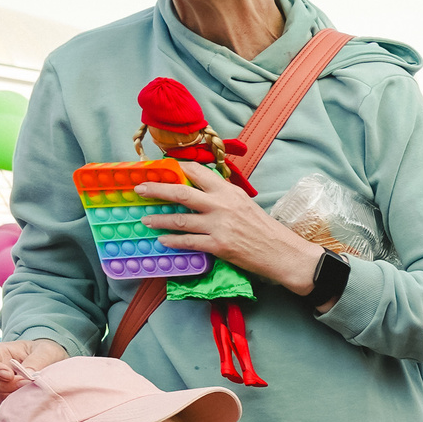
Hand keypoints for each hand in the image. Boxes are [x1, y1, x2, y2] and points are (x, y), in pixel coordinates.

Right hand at [0, 337, 68, 400]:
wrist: (52, 365)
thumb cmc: (45, 353)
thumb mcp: (45, 350)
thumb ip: (38, 360)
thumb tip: (28, 375)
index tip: (9, 374)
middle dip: (2, 386)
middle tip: (24, 384)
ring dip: (12, 397)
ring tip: (33, 391)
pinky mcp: (8, 401)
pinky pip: (8, 408)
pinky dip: (19, 406)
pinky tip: (34, 400)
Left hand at [138, 162, 321, 293]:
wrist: (282, 252)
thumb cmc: (264, 229)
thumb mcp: (244, 203)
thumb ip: (222, 195)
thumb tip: (200, 190)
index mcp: (228, 191)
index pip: (197, 172)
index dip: (176, 169)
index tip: (160, 169)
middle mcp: (221, 205)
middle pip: (181, 192)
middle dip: (156, 189)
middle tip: (140, 188)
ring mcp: (219, 225)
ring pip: (180, 219)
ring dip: (159, 219)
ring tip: (146, 220)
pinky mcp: (219, 245)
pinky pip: (189, 242)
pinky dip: (173, 241)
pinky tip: (163, 241)